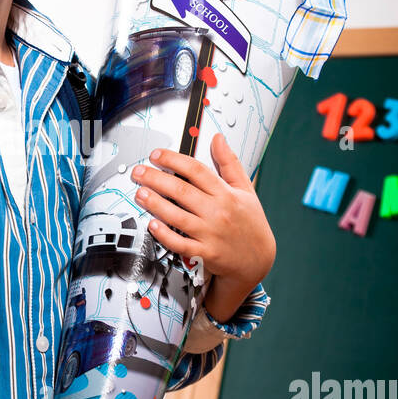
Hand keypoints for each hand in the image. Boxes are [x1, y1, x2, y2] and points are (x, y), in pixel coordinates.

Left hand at [130, 135, 275, 314]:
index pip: (196, 170)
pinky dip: (165, 234)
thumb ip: (230, 163)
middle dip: (156, 179)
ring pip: (177, 216)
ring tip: (140, 194)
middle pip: (182, 191)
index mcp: (226, 194)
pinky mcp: (205, 253)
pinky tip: (152, 224)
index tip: (157, 155)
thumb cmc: (251, 223)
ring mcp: (210, 234)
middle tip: (139, 172)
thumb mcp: (245, 189)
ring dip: (155, 204)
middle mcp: (217, 212)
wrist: (258, 259)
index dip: (173, 160)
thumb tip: (218, 139)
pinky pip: (181, 244)